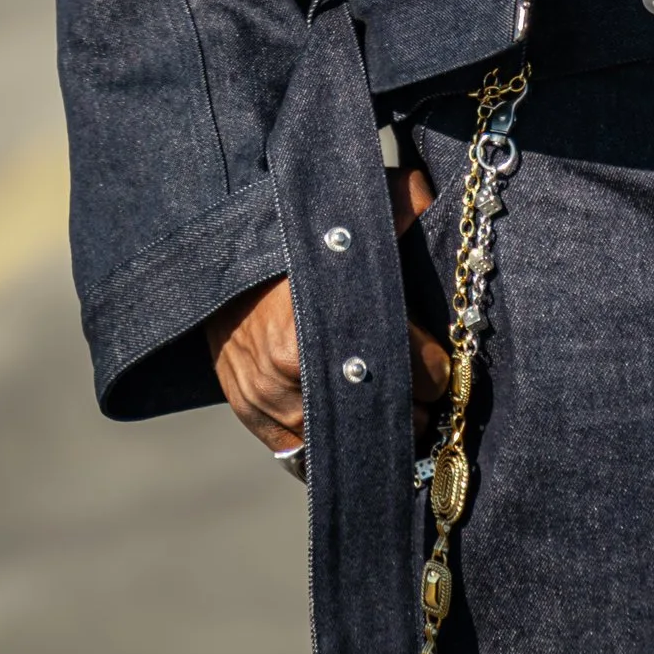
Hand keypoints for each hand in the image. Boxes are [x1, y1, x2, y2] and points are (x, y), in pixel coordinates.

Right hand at [204, 166, 452, 453]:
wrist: (213, 255)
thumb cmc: (290, 233)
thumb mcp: (347, 209)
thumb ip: (400, 204)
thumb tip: (436, 199)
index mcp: (344, 311)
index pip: (425, 371)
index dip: (439, 371)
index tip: (441, 365)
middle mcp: (309, 360)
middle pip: (392, 412)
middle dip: (410, 405)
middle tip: (418, 395)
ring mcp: (275, 393)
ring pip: (350, 439)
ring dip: (371, 430)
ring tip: (386, 414)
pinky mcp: (250, 410)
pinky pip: (302, 455)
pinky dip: (327, 448)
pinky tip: (345, 435)